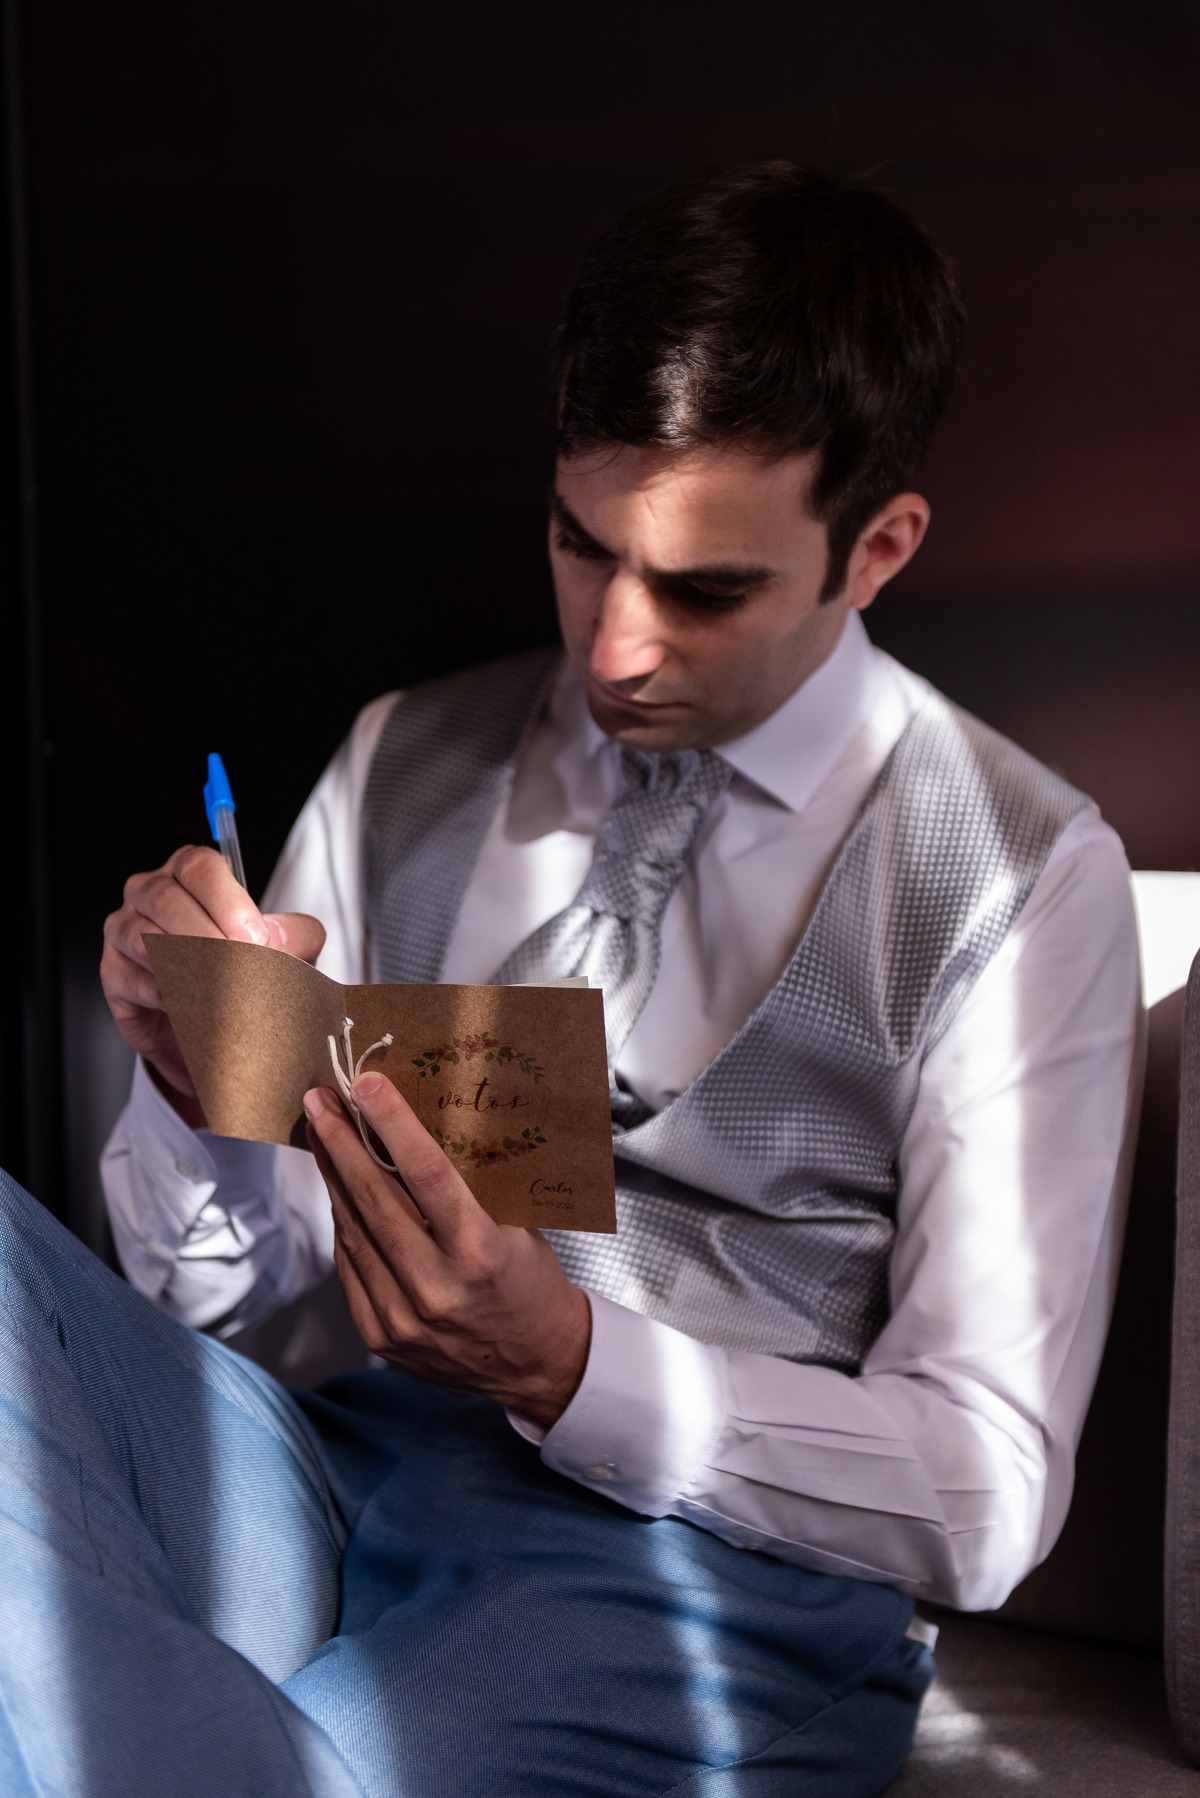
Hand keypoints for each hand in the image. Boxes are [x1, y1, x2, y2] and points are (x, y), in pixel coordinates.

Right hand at [101, 844, 325, 1125]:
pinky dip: (169, 997)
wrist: (209, 1023)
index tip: (255, 938)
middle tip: (241, 969)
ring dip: (189, 968)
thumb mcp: (282, 950)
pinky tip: (194, 1007)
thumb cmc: (241, 971)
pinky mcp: (113, 973)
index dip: (228, 901)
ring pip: (146, 940)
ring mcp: (124, 929)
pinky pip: (136, 981)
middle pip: (168, 900)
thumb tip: (280, 939)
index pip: (200, 866)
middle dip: (210, 938)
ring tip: (222, 992)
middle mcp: (152, 892)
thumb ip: (294, 938)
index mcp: (192, 874)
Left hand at [303, 1073, 591, 1428]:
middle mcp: (436, 1289)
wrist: (536, 1363)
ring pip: (354, 1231)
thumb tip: (417, 1129)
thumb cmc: (531, 1282)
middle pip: (375, 1201)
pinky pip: (351, 1266)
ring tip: (322, 1135)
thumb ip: (470, 1188)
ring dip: (334, 1178)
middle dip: (341, 1144)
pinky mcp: (380, 1336)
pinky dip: (345, 1223)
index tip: (366, 1085)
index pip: (427, 1174)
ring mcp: (402, 1318)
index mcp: (480, 1254)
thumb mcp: (518, 1227)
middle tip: (319, 1101)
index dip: (393, 1124)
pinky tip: (339, 1191)